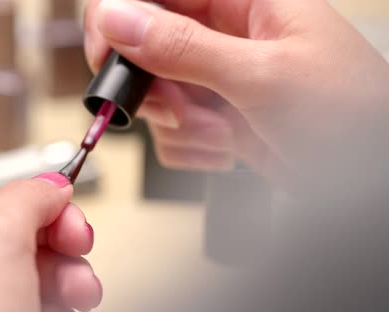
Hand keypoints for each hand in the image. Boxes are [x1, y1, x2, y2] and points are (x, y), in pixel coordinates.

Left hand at [0, 173, 102, 311]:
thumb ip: (28, 196)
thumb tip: (52, 184)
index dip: (44, 210)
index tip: (75, 225)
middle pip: (12, 239)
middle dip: (57, 249)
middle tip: (81, 255)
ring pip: (20, 276)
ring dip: (61, 280)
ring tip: (82, 295)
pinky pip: (17, 304)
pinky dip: (47, 304)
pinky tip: (62, 308)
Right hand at [84, 0, 388, 184]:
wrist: (371, 179)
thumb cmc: (352, 115)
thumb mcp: (263, 76)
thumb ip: (183, 47)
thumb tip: (118, 18)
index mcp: (244, 0)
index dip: (120, 16)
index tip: (107, 54)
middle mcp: (226, 34)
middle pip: (145, 45)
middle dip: (154, 86)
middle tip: (177, 107)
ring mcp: (218, 78)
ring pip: (155, 92)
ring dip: (179, 124)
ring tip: (221, 134)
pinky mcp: (216, 116)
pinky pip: (172, 128)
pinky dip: (191, 147)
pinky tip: (227, 149)